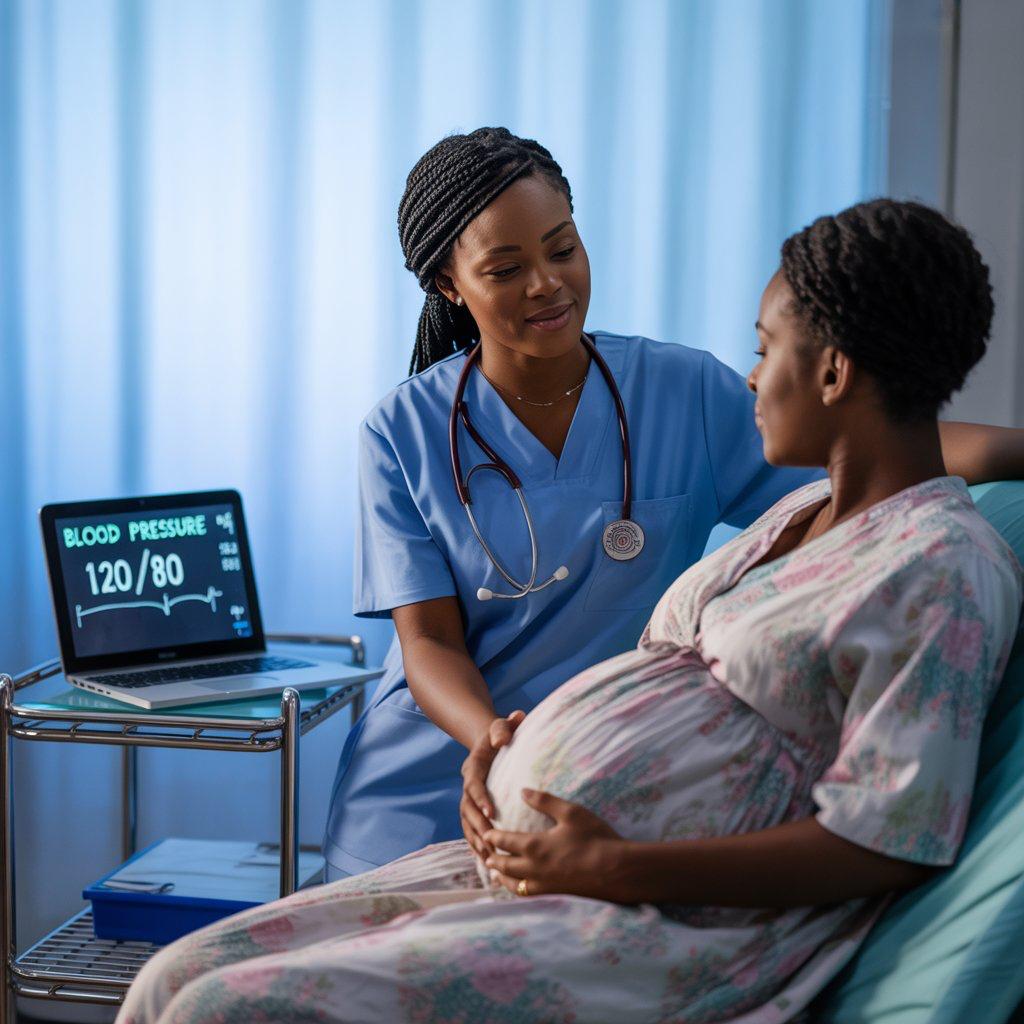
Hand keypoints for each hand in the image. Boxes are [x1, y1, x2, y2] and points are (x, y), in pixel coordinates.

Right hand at [460, 710, 524, 858]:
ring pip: (467, 823)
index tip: (492, 812)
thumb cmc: (500, 734)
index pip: (474, 786)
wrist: (490, 741)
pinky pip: (471, 829)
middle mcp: (468, 785)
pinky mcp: (473, 808)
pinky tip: (485, 860)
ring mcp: (468, 798)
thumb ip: (504, 727)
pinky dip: (475, 843)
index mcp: (473, 768)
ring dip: (475, 840)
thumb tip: (510, 727)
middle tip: (491, 841)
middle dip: (477, 826)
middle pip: (467, 809)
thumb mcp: (501, 726)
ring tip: (488, 857)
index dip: (481, 799)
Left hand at [484, 789, 631, 901]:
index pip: (506, 841)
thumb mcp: (570, 812)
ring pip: (514, 883)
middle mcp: (534, 868)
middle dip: (493, 858)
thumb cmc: (595, 837)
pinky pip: (529, 894)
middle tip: (485, 854)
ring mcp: (545, 884)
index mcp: (535, 846)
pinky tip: (521, 887)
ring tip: (494, 874)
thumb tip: (522, 790)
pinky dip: (518, 890)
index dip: (493, 837)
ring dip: (502, 877)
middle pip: (505, 865)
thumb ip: (544, 801)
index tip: (485, 833)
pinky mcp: (556, 894)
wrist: (616, 870)